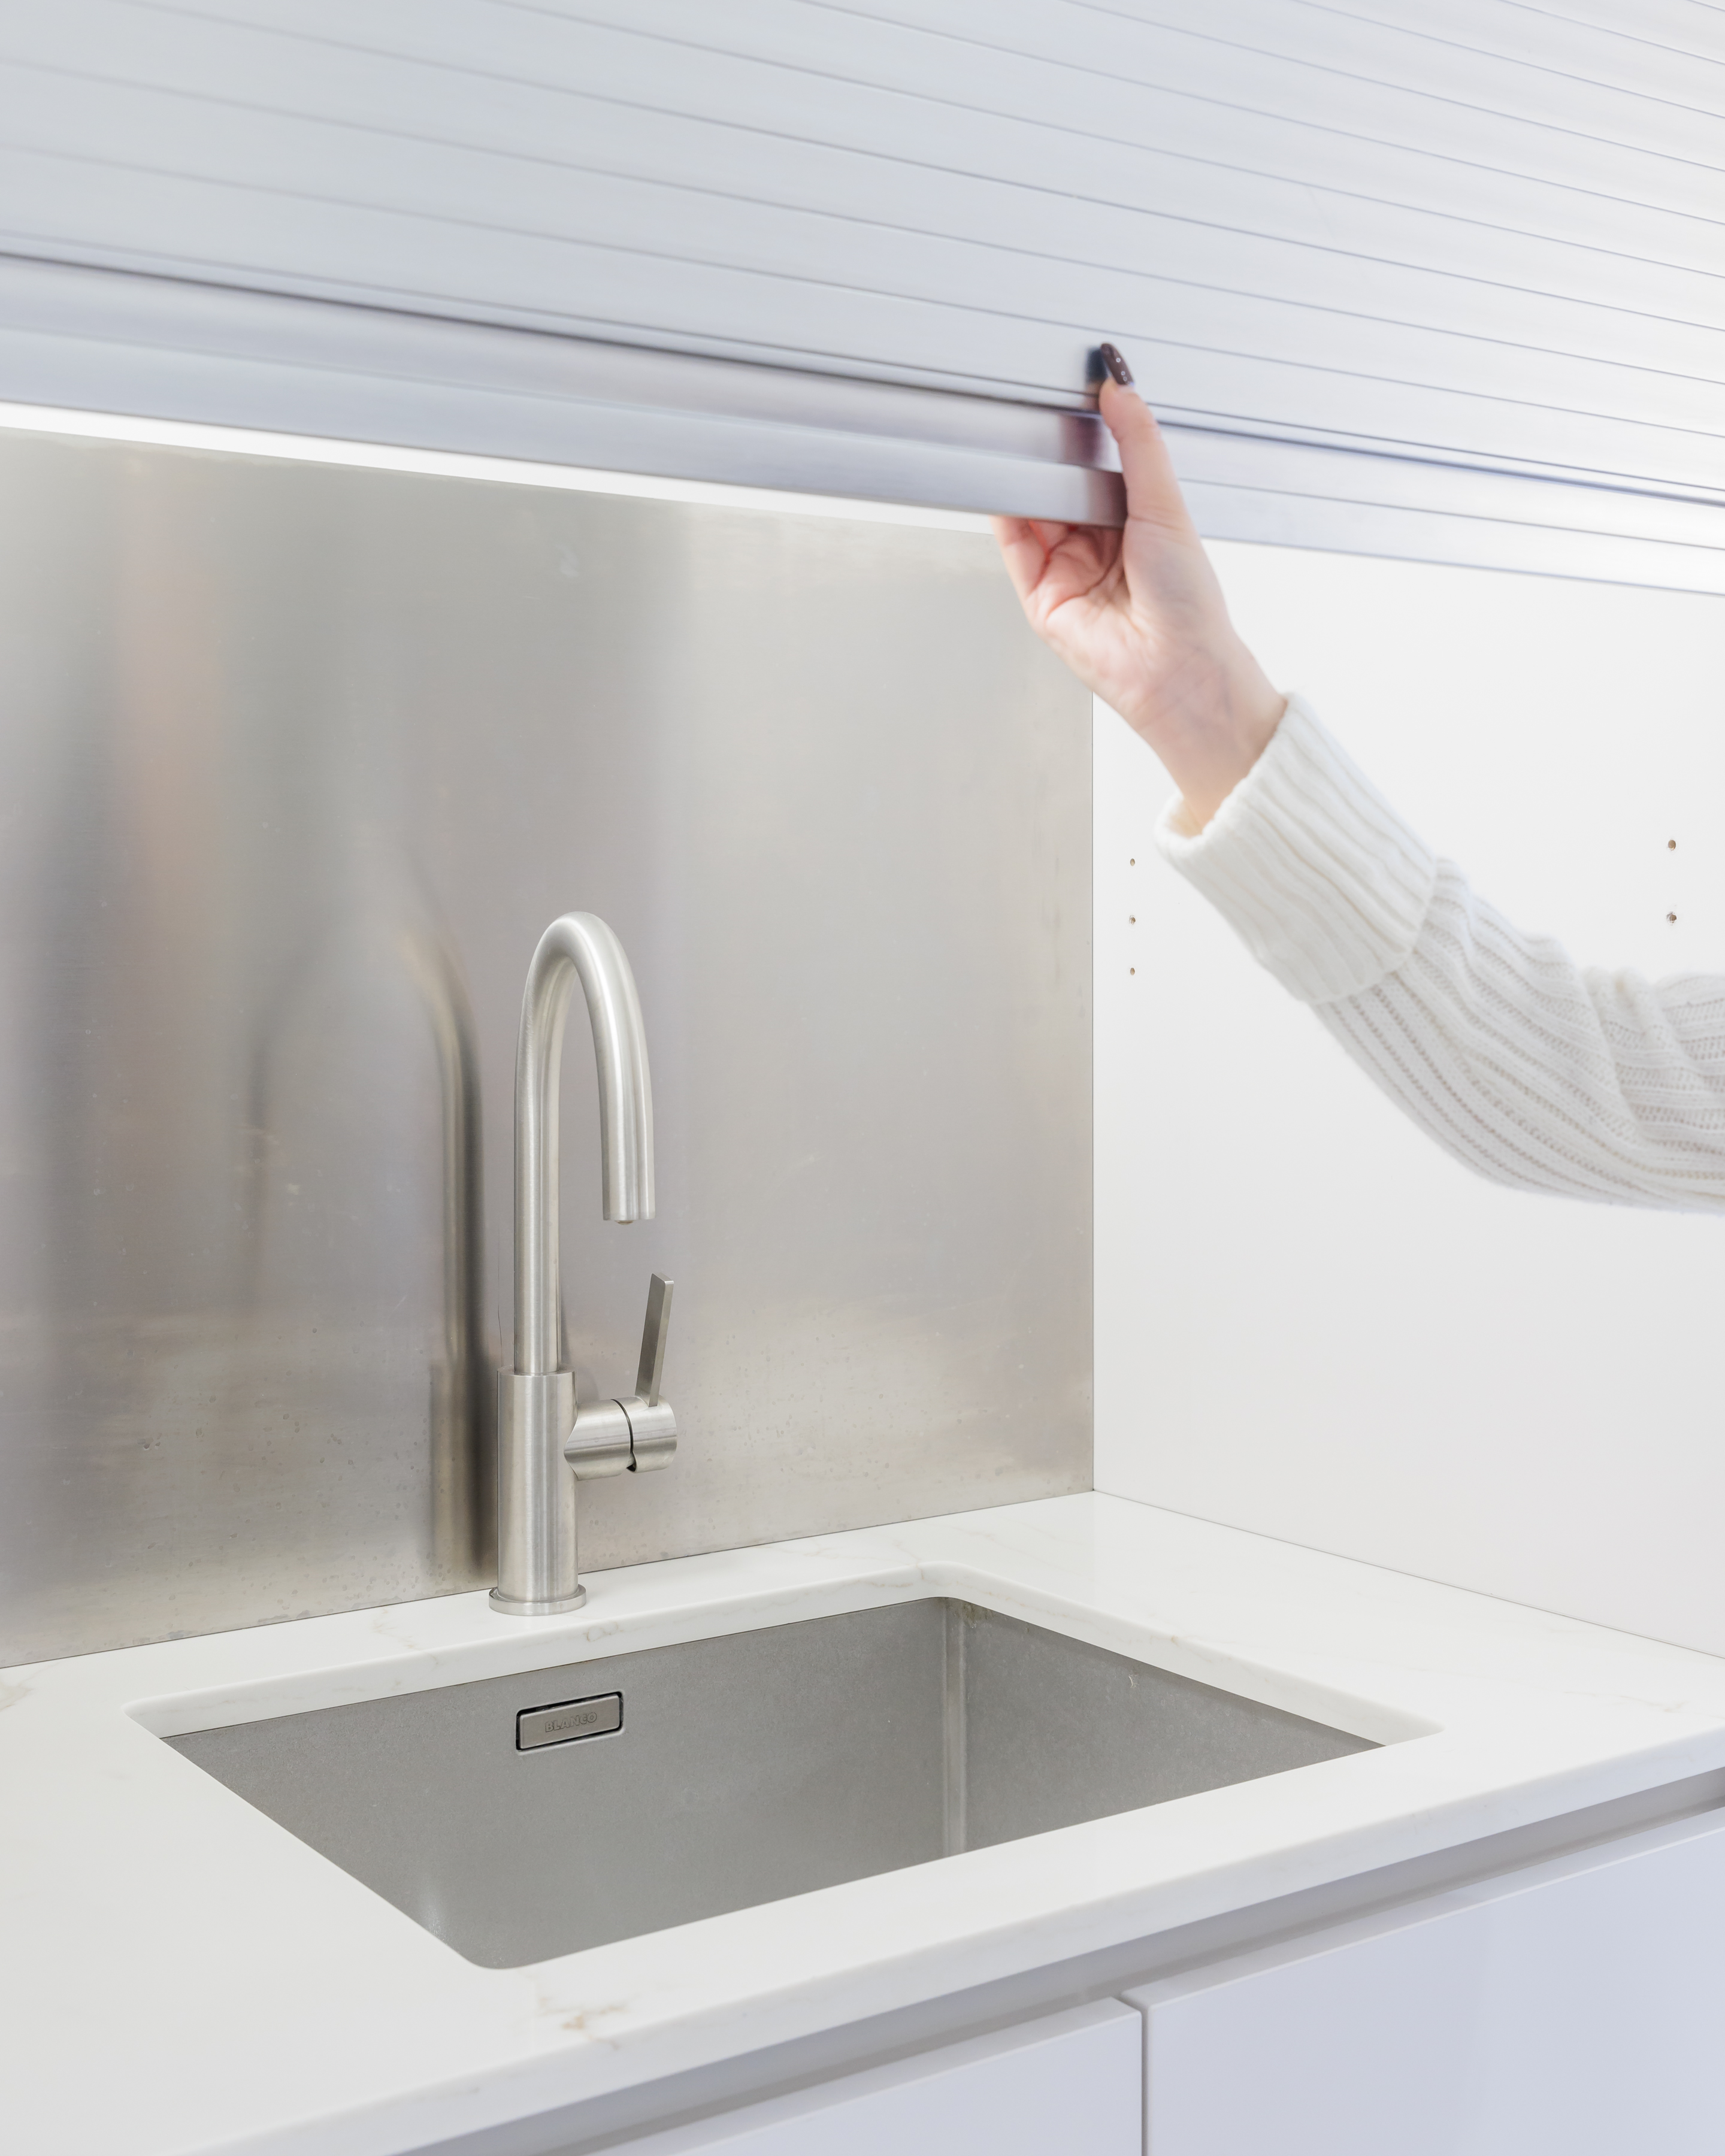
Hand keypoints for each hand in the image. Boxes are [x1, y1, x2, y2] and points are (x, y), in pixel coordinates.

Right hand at [994, 364, 1285, 830]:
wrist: (1176, 670)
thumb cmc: (1189, 604)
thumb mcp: (1166, 504)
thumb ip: (1138, 443)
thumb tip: (1120, 389)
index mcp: (1136, 520)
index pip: (1098, 463)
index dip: (1087, 429)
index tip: (1077, 387)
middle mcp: (1098, 543)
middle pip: (1061, 484)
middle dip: (1051, 450)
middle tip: (1043, 406)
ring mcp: (1067, 569)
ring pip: (1033, 509)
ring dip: (1026, 476)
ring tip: (1023, 438)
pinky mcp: (1040, 595)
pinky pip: (1015, 544)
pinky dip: (1005, 511)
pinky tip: (1008, 479)